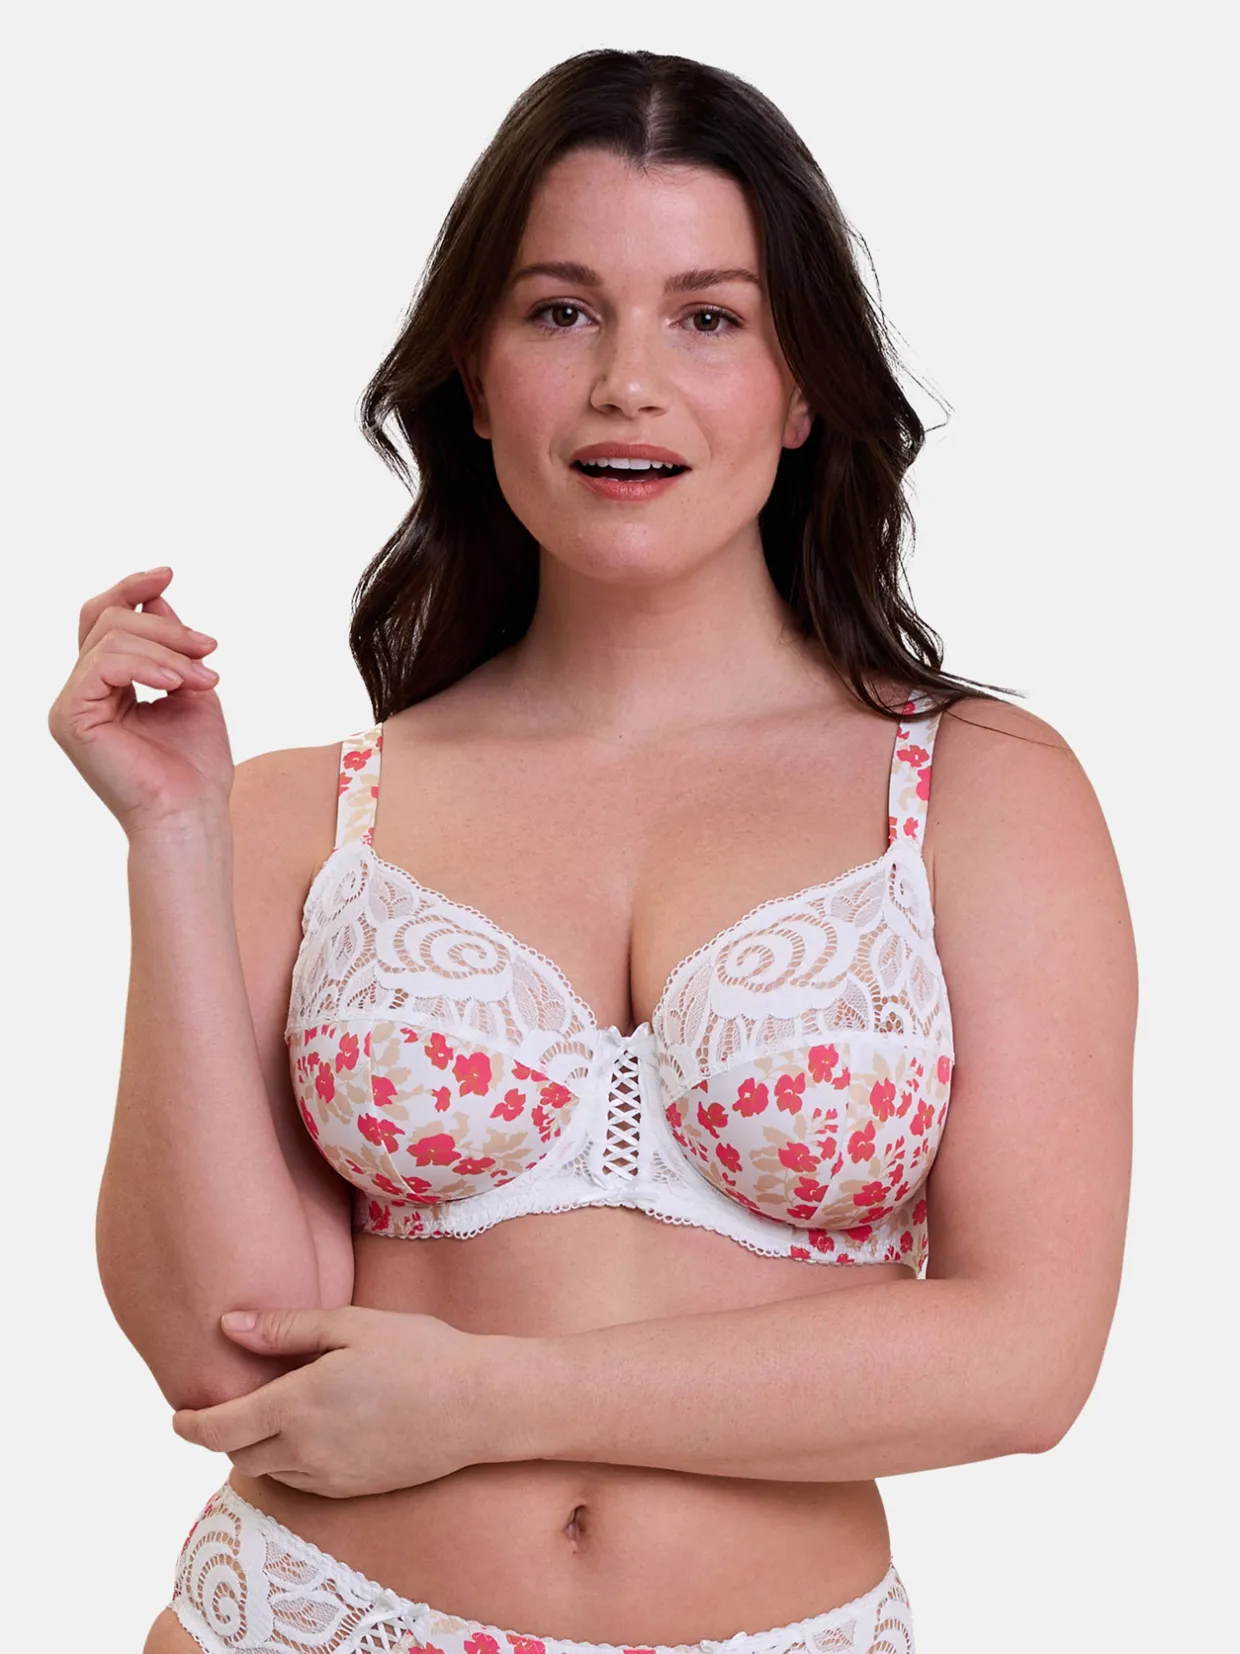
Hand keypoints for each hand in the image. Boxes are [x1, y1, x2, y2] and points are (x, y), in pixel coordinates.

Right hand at [47, 566, 232, 835]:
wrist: (192, 815)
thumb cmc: (196, 767)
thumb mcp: (191, 690)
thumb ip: (171, 647)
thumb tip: (157, 597)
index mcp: (105, 687)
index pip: (104, 620)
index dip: (132, 590)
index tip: (168, 573)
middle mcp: (81, 693)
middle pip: (106, 620)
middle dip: (165, 625)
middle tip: (210, 647)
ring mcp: (71, 705)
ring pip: (109, 638)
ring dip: (168, 650)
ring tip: (205, 678)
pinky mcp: (71, 718)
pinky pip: (103, 664)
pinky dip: (147, 665)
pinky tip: (179, 683)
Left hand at [171, 1305, 521, 1497]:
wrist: (478, 1404)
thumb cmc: (420, 1352)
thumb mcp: (352, 1324)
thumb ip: (286, 1327)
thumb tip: (229, 1325)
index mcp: (298, 1405)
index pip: (220, 1428)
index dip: (191, 1424)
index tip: (179, 1415)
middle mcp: (305, 1449)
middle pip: (239, 1454)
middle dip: (227, 1432)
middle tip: (236, 1402)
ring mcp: (330, 1475)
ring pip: (270, 1471)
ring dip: (260, 1447)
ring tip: (277, 1412)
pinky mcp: (353, 1489)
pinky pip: (302, 1481)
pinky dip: (291, 1461)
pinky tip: (314, 1430)